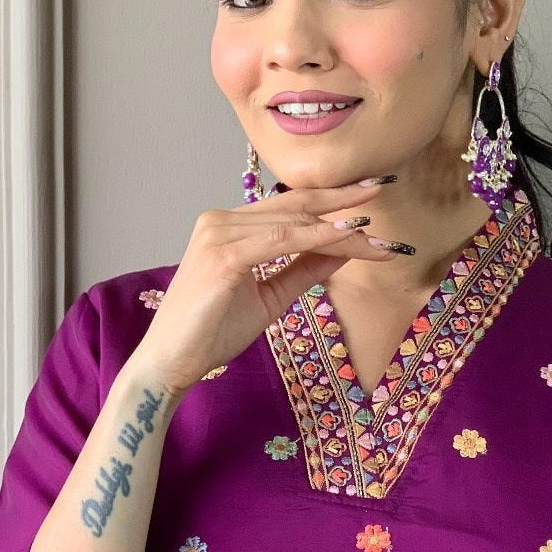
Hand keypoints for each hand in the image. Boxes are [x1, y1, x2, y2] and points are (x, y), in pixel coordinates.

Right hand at [136, 176, 412, 398]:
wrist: (171, 361)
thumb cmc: (211, 332)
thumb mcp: (271, 296)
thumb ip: (304, 268)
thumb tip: (344, 246)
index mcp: (230, 226)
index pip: (290, 209)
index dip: (331, 203)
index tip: (368, 201)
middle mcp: (221, 220)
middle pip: (295, 207)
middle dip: (342, 202)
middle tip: (380, 190)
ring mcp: (219, 234)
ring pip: (294, 223)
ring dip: (339, 228)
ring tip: (376, 237)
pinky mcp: (222, 255)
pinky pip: (282, 240)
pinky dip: (317, 237)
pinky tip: (347, 235)